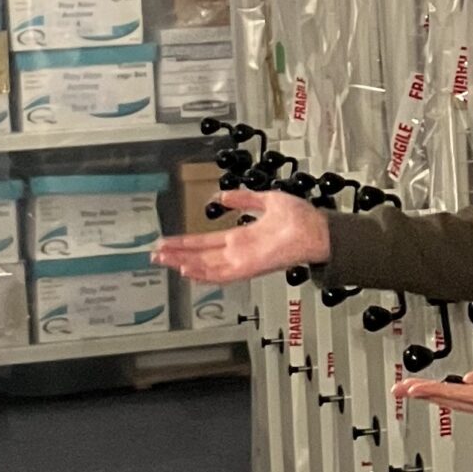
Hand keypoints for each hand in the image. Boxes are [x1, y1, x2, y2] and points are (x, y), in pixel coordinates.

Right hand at [152, 188, 331, 284]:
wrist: (317, 229)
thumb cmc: (300, 218)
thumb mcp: (266, 201)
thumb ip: (243, 199)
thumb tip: (223, 196)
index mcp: (241, 237)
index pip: (206, 242)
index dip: (185, 242)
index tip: (166, 241)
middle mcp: (238, 252)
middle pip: (200, 256)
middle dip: (177, 256)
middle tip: (155, 255)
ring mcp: (242, 261)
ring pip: (206, 266)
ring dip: (184, 264)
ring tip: (164, 261)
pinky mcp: (249, 268)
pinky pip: (222, 275)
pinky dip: (204, 273)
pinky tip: (187, 270)